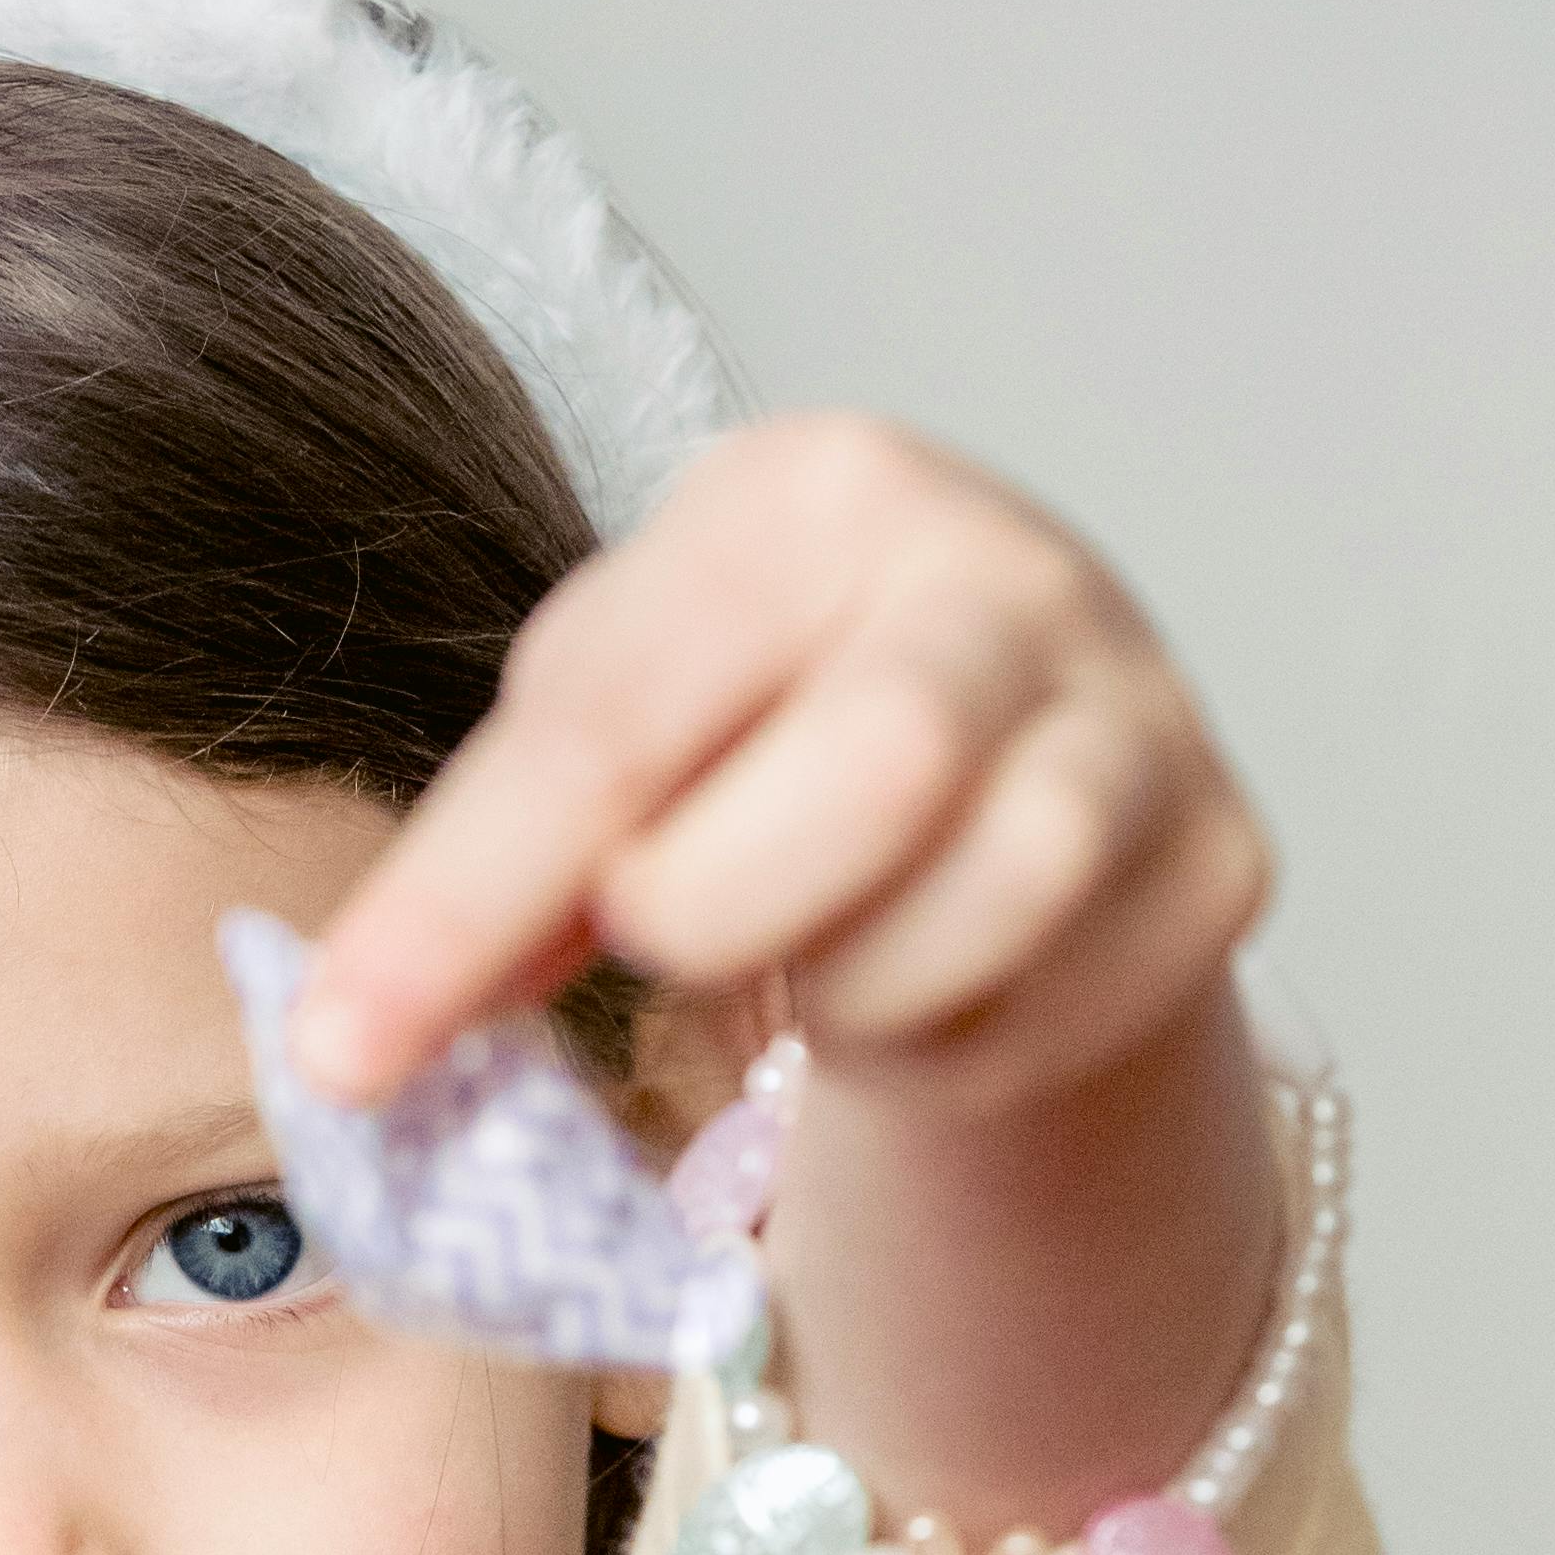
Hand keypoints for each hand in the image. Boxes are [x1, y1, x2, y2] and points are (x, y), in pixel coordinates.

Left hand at [293, 412, 1269, 1114]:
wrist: (1009, 755)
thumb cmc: (769, 731)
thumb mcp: (616, 744)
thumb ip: (503, 865)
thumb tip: (360, 1042)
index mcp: (812, 496)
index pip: (614, 714)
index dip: (463, 905)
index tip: (340, 1059)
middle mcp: (1002, 568)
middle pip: (875, 772)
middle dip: (720, 908)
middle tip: (661, 945)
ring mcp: (1136, 709)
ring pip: (985, 909)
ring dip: (848, 991)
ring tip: (811, 953)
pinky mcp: (1214, 858)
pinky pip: (1046, 1016)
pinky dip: (942, 1046)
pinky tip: (918, 981)